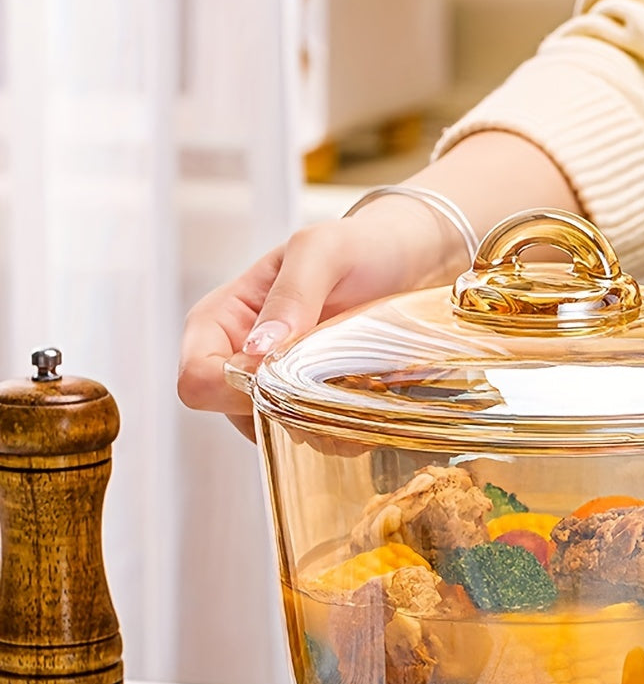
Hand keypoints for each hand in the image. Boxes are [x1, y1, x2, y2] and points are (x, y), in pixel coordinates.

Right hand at [176, 197, 467, 439]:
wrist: (406, 261)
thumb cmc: (359, 247)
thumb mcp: (322, 252)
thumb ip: (291, 295)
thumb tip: (258, 349)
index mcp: (221, 319)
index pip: (197, 380)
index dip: (236, 390)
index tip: (286, 373)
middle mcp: (238, 358)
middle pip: (234, 414)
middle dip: (281, 409)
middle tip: (331, 379)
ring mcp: (271, 385)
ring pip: (273, 432)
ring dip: (315, 420)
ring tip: (353, 381)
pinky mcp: (305, 404)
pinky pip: (308, 436)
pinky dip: (334, 426)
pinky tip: (361, 395)